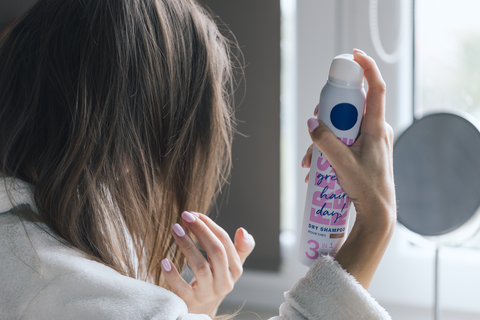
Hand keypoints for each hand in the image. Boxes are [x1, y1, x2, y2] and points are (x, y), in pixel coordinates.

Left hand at [161, 211, 254, 316]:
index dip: (210, 226)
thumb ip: (241, 248)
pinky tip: (165, 260)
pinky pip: (182, 288)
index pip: (225, 243)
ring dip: (187, 246)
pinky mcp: (191, 303)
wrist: (203, 311)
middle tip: (185, 216)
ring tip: (175, 230)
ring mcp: (208, 294)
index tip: (195, 214)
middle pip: (216, 252)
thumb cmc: (215, 281)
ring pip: (200, 267)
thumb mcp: (230, 265)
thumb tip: (243, 230)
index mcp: (235, 270)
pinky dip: (173, 274)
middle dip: (200, 231)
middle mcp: (224, 283)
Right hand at [302, 49, 395, 288]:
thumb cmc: (366, 187)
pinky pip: (344, 141)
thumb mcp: (341, 163)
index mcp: (376, 127)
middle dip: (328, 114)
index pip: (375, 88)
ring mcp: (370, 141)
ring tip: (310, 162)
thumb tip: (311, 123)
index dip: (366, 68)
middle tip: (316, 127)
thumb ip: (324, 141)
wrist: (378, 213)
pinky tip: (315, 168)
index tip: (353, 55)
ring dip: (323, 139)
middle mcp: (376, 130)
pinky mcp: (364, 151)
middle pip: (351, 107)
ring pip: (343, 126)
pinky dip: (328, 149)